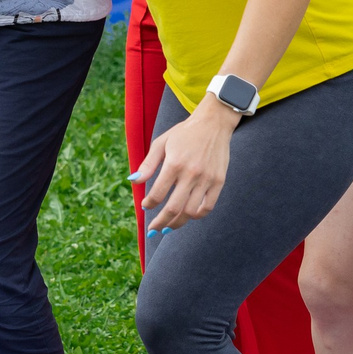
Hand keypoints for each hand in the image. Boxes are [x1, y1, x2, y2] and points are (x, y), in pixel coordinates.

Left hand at [138, 100, 237, 229]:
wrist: (213, 124)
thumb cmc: (184, 134)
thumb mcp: (161, 143)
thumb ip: (148, 164)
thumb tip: (134, 181)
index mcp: (174, 163)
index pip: (158, 194)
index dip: (149, 204)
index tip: (145, 206)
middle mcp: (191, 173)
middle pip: (173, 208)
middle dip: (160, 222)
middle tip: (153, 229)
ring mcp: (207, 179)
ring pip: (190, 212)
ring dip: (177, 222)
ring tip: (169, 226)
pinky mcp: (219, 181)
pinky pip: (208, 207)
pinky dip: (197, 216)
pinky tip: (188, 216)